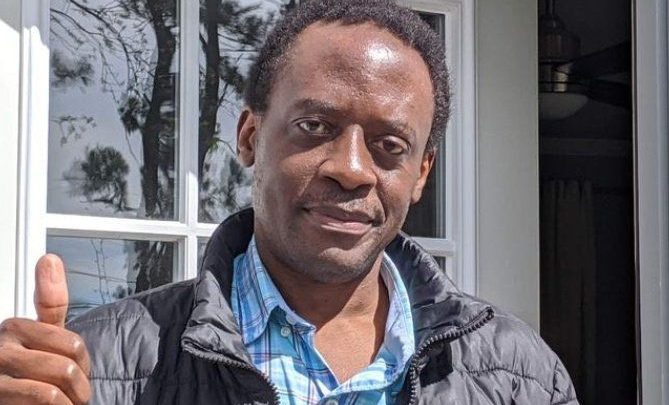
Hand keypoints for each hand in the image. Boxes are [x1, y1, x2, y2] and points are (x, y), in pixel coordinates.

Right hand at [0, 254, 91, 403]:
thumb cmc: (30, 374)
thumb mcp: (44, 335)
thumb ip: (50, 300)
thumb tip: (48, 258)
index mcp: (12, 329)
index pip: (74, 344)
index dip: (84, 364)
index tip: (75, 372)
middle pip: (66, 368)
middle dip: (78, 388)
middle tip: (72, 396)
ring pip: (53, 390)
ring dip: (69, 403)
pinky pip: (44, 401)